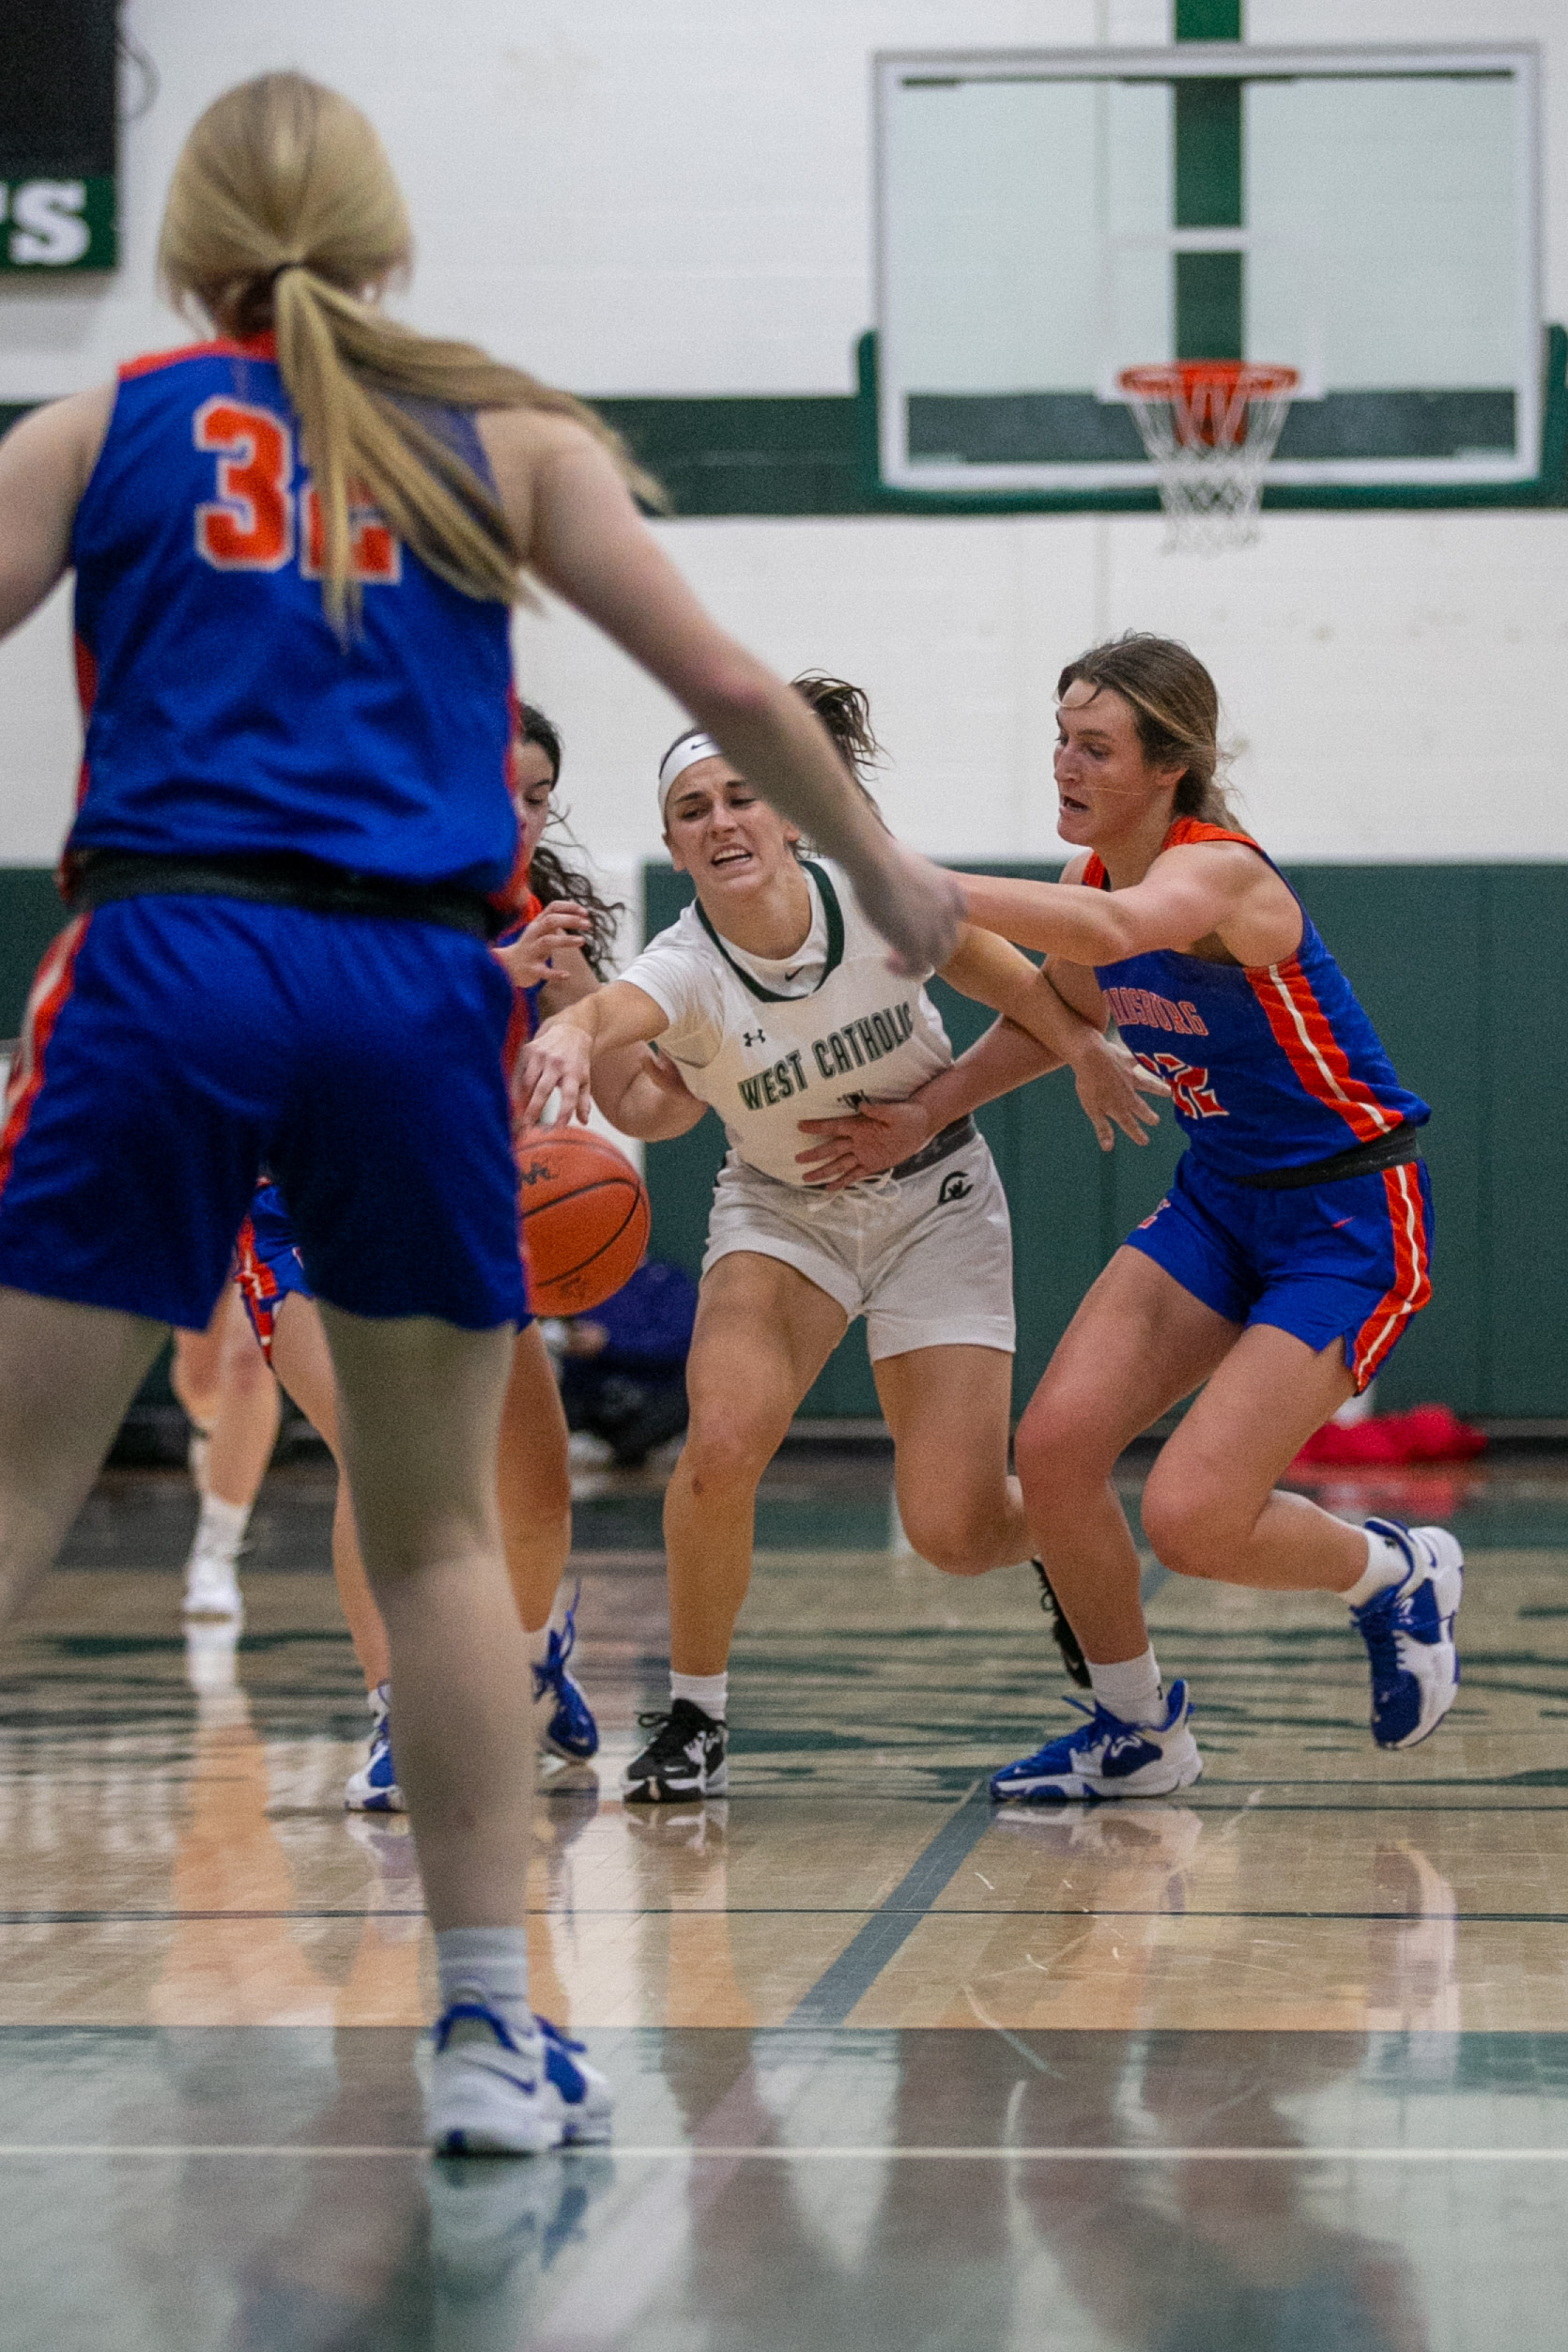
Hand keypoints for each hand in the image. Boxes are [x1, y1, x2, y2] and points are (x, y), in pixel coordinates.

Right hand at [493, 900, 592, 989]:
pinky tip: (567, 975)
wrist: (507, 966)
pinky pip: (543, 971)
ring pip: (547, 942)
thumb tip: (581, 914)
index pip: (552, 907)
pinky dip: (555, 973)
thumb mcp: (540, 930)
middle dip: (569, 920)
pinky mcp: (530, 969)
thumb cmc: (531, 946)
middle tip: (588, 924)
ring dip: (565, 940)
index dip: (569, 907)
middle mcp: (533, 934)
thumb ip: (556, 921)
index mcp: (537, 924)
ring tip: (582, 941)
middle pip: (550, 921)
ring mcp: (531, 951)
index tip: (585, 913)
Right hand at [515, 1018, 593, 1126]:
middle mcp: (557, 1063)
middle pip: (543, 1089)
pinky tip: (514, 1097)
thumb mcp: (585, 1079)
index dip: (564, 1112)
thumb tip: (583, 1122)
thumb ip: (583, 1101)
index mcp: (574, 1072)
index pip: (570, 1096)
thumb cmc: (577, 1061)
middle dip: (534, 1109)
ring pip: (528, 1081)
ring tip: (519, 1113)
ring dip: (522, 1099)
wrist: (570, 1030)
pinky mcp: (529, 1049)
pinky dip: (516, 1086)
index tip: (557, 1127)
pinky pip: (519, 1071)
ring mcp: (542, 1055)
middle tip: (527, 1125)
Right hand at [796, 1098, 936, 1189]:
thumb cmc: (908, 1114)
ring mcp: (863, 1154)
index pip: (834, 1127)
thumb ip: (878, 1110)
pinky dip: (842, 1182)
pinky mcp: (872, 1164)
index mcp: (859, 1125)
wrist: (921, 1125)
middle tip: (797, 1159)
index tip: (800, 1126)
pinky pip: (854, 1175)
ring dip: (823, 1171)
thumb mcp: (895, 1111)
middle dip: (815, 1154)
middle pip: (831, 1149)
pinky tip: (829, 1188)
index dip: (818, 1127)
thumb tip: (863, 1105)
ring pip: (838, 1164)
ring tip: (806, 1178)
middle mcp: (857, 1140)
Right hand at [849, 840, 964, 977]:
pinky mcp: (918, 944)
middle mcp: (948, 909)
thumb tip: (895, 873)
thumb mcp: (909, 862)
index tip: (921, 924)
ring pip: (938, 958)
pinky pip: (919, 969)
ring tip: (895, 960)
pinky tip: (888, 964)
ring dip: (918, 961)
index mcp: (949, 887)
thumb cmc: (882, 854)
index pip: (959, 912)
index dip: (941, 922)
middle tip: (902, 943)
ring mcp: (935, 929)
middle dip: (928, 944)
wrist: (875, 861)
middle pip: (949, 939)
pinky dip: (905, 970)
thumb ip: (911, 875)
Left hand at [1071, 1032, 1166, 1151]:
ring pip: (1146, 1085)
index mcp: (1118, 1107)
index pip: (1129, 1124)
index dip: (1137, 1134)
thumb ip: (1103, 1128)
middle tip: (1156, 1121)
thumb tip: (1108, 1147)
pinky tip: (1153, 1057)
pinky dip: (1145, 1060)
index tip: (1145, 1141)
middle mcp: (1128, 1094)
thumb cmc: (1089, 1085)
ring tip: (1168, 1092)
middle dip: (1148, 1115)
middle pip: (1140, 1107)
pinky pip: (1138, 1060)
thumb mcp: (1093, 1110)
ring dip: (1157, 1089)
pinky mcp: (1127, 1061)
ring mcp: (1130, 1077)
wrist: (1092, 1058)